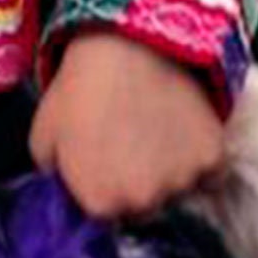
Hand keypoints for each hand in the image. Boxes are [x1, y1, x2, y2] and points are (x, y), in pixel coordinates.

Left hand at [29, 35, 222, 220]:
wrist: (126, 43)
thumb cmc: (77, 88)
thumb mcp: (42, 136)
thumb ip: (56, 178)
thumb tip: (69, 191)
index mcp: (99, 202)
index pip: (104, 215)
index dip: (101, 189)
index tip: (100, 161)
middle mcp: (143, 202)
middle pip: (142, 208)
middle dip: (135, 185)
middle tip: (128, 144)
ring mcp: (182, 182)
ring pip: (177, 190)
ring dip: (168, 171)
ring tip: (153, 128)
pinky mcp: (214, 158)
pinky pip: (209, 172)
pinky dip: (198, 155)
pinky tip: (181, 127)